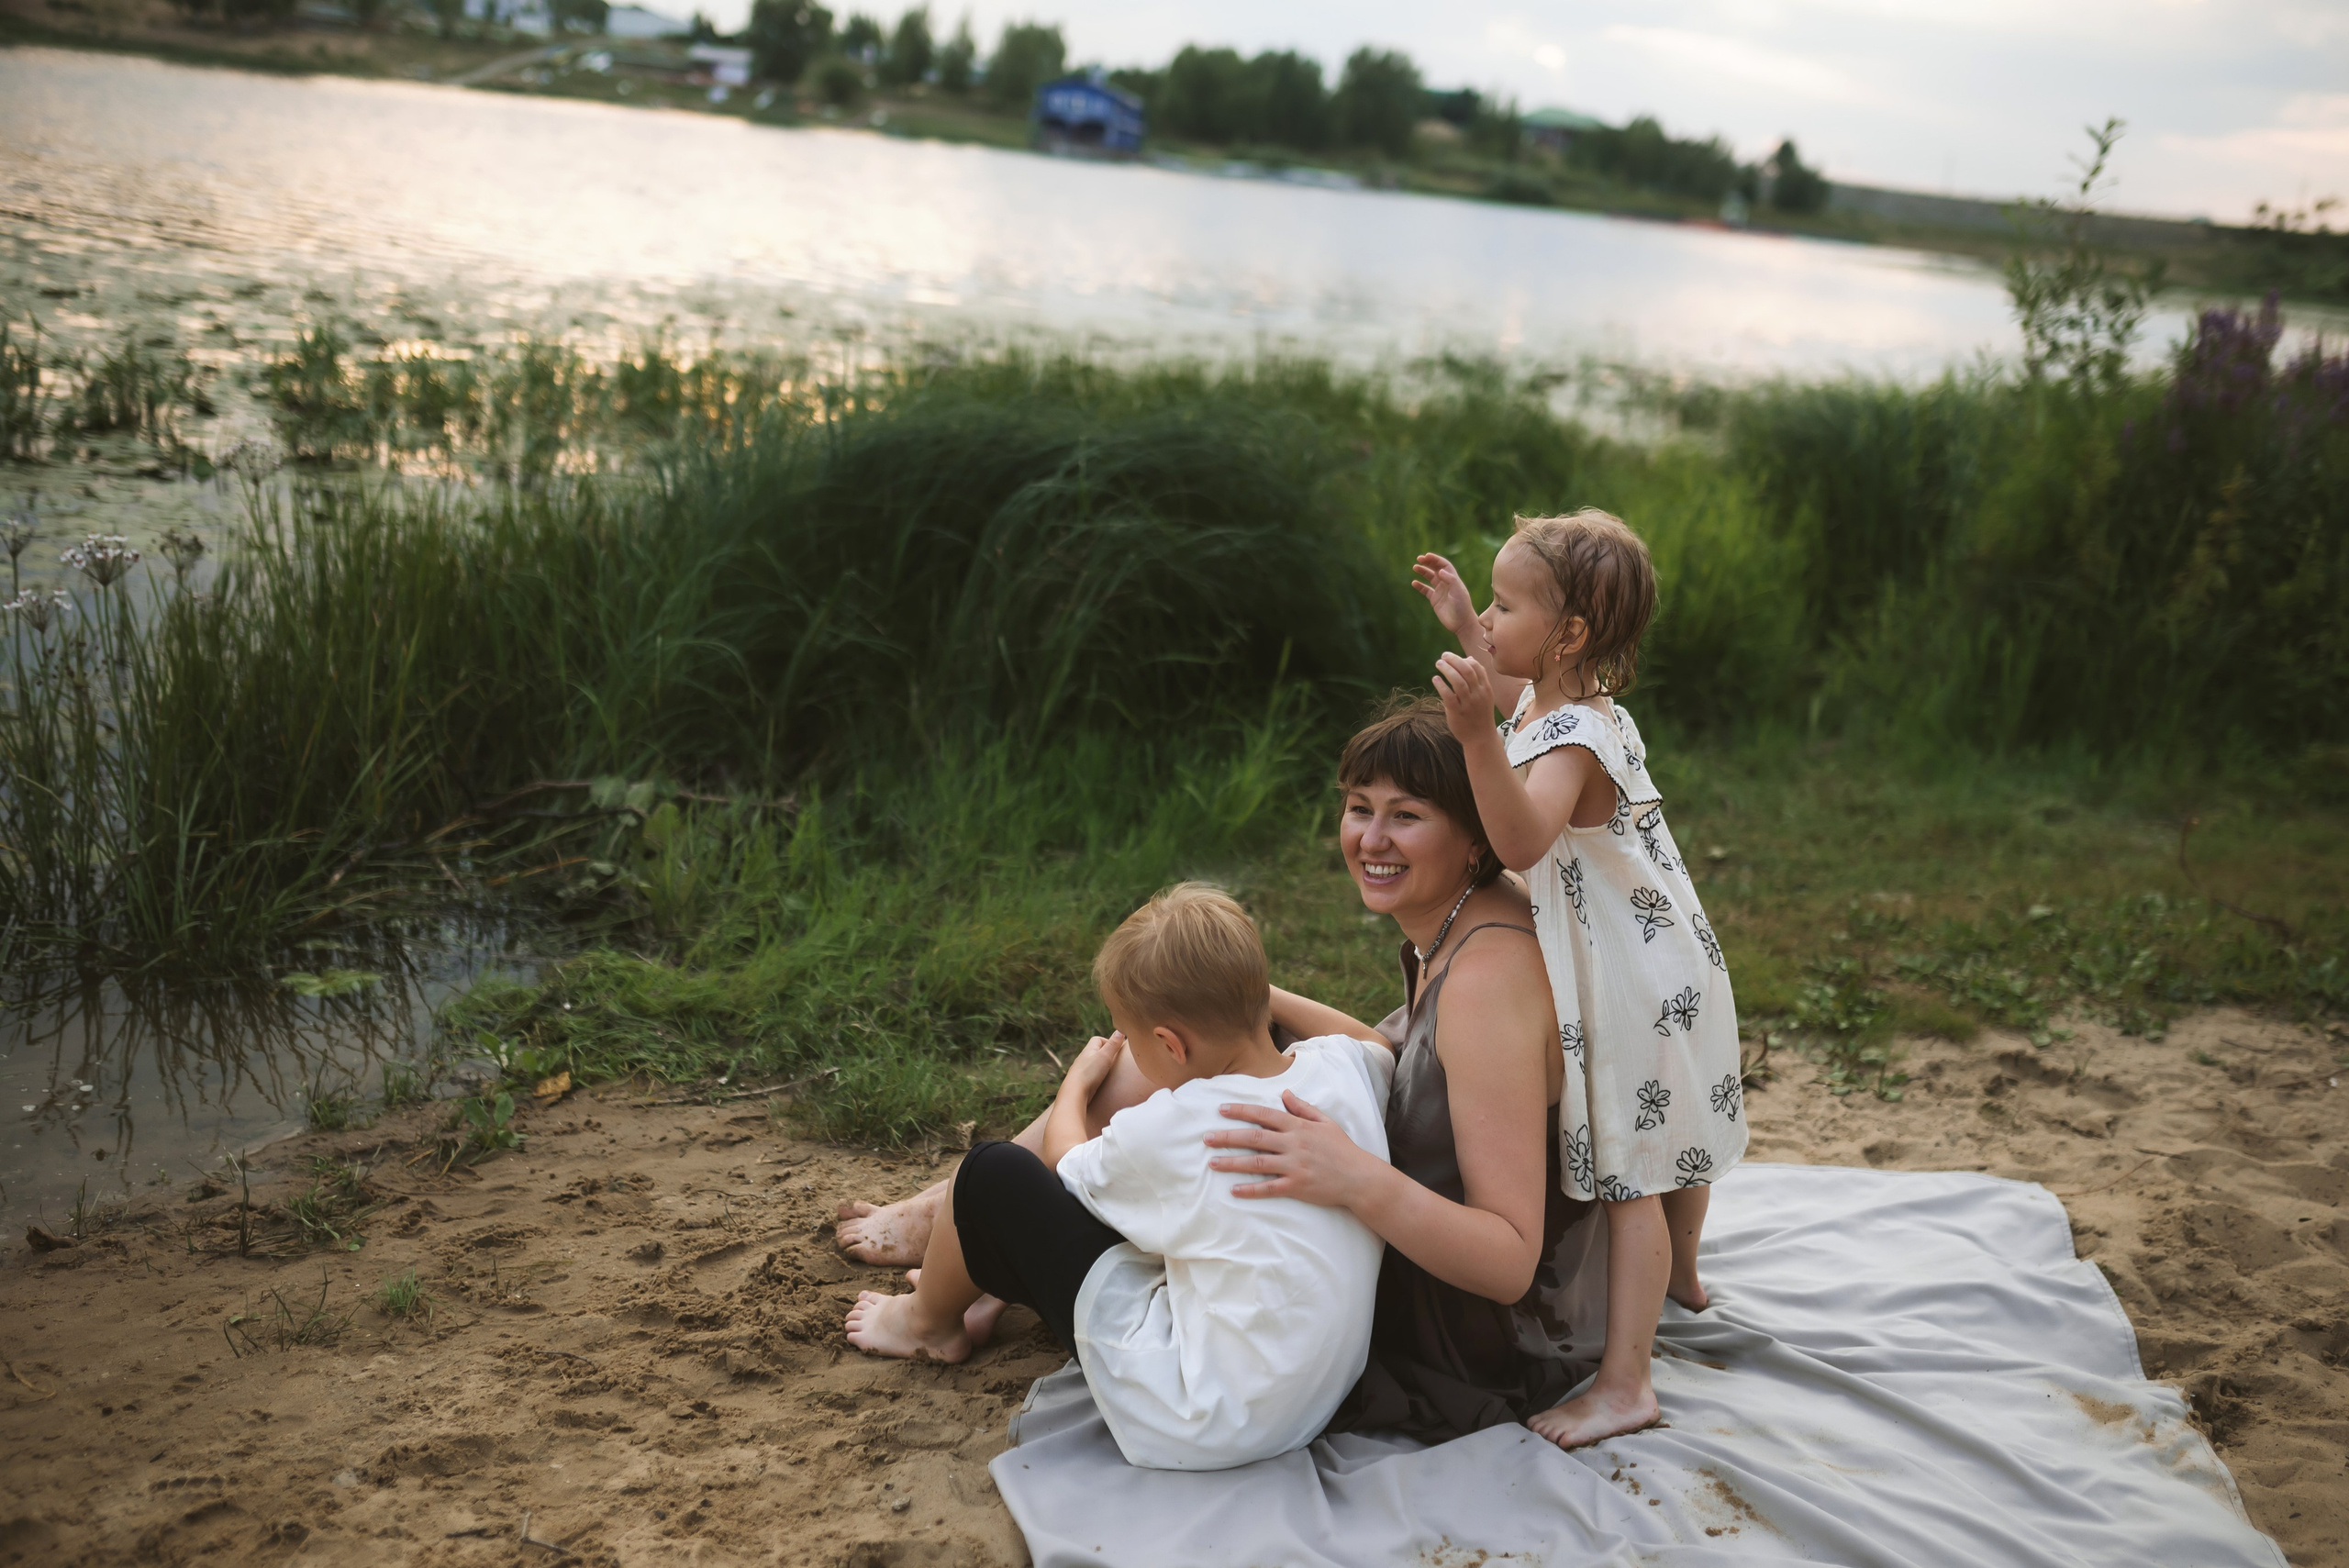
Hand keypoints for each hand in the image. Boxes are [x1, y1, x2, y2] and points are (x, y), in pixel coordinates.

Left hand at [1060, 1032, 1124, 1100]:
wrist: (1075, 1093)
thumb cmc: (1090, 1073)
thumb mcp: (1105, 1056)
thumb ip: (1113, 1044)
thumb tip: (1120, 1030)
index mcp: (1088, 1050)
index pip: (1098, 1039)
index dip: (1108, 1041)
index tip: (1117, 1049)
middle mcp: (1083, 1059)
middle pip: (1095, 1052)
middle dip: (1106, 1054)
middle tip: (1116, 1061)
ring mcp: (1081, 1071)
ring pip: (1093, 1065)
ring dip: (1102, 1066)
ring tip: (1111, 1072)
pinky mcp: (1081, 1082)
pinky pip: (1091, 1076)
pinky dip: (1097, 1077)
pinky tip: (1102, 1083)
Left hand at [1205, 1091, 1375, 1207]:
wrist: (1359, 1177)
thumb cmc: (1342, 1149)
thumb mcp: (1325, 1122)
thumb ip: (1302, 1108)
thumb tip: (1284, 1094)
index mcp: (1298, 1127)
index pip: (1264, 1114)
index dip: (1241, 1111)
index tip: (1221, 1110)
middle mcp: (1293, 1144)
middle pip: (1254, 1137)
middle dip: (1228, 1137)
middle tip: (1207, 1138)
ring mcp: (1294, 1166)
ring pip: (1257, 1163)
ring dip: (1233, 1162)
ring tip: (1212, 1162)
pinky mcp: (1297, 1186)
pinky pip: (1269, 1188)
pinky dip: (1251, 1189)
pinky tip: (1234, 1190)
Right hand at [1412, 553, 1478, 635]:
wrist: (1461, 623)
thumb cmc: (1462, 607)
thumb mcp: (1458, 592)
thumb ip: (1450, 580)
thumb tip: (1440, 571)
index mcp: (1453, 579)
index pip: (1443, 565)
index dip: (1435, 559)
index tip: (1427, 556)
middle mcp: (1446, 583)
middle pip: (1436, 569)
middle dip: (1428, 562)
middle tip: (1419, 558)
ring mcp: (1440, 591)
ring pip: (1430, 578)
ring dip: (1423, 571)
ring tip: (1415, 567)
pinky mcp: (1435, 600)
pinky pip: (1426, 590)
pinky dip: (1420, 586)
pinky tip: (1414, 583)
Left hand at [1432, 651, 1497, 742]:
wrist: (1481, 738)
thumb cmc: (1480, 714)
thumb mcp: (1483, 695)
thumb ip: (1477, 677)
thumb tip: (1468, 658)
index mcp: (1485, 689)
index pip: (1477, 667)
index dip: (1464, 659)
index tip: (1452, 657)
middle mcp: (1478, 694)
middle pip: (1467, 670)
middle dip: (1454, 660)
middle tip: (1443, 656)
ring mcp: (1469, 703)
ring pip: (1458, 681)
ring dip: (1447, 669)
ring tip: (1438, 664)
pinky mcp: (1458, 712)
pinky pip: (1449, 696)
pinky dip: (1441, 685)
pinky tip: (1435, 679)